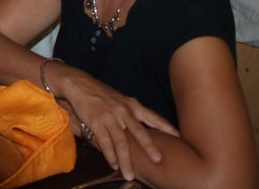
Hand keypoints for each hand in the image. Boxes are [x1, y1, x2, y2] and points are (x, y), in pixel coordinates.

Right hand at [59, 70, 179, 179]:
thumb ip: (133, 112)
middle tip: (158, 160)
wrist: (79, 84)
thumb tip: (148, 124)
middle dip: (149, 147)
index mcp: (132, 105)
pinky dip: (109, 155)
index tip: (179, 137)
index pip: (153, 117)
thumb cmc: (102, 93)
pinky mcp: (95, 121)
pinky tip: (113, 165)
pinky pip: (104, 142)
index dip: (166, 127)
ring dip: (125, 160)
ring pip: (120, 142)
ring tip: (130, 174)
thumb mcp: (121, 99)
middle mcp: (123, 110)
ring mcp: (109, 116)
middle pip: (139, 131)